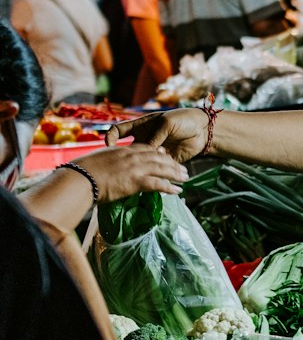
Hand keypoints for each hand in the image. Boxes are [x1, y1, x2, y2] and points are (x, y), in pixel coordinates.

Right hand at [74, 144, 188, 202]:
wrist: (80, 179)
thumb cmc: (83, 172)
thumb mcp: (99, 160)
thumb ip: (110, 161)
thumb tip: (110, 167)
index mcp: (123, 150)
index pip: (146, 148)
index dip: (159, 152)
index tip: (167, 156)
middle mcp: (132, 156)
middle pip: (158, 157)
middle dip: (172, 163)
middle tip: (182, 169)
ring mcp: (136, 168)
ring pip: (162, 168)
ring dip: (176, 173)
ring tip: (185, 178)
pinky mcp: (136, 181)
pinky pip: (158, 184)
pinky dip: (169, 187)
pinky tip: (177, 191)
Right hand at [106, 108, 210, 163]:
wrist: (203, 129)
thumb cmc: (183, 120)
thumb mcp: (166, 124)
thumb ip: (155, 137)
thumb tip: (148, 152)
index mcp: (141, 127)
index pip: (119, 130)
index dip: (111, 136)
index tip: (109, 144)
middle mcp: (145, 140)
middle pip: (130, 150)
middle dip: (126, 157)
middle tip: (127, 164)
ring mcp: (154, 151)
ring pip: (144, 161)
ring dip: (144, 166)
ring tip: (145, 170)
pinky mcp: (165, 161)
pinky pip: (158, 169)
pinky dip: (158, 173)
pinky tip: (159, 177)